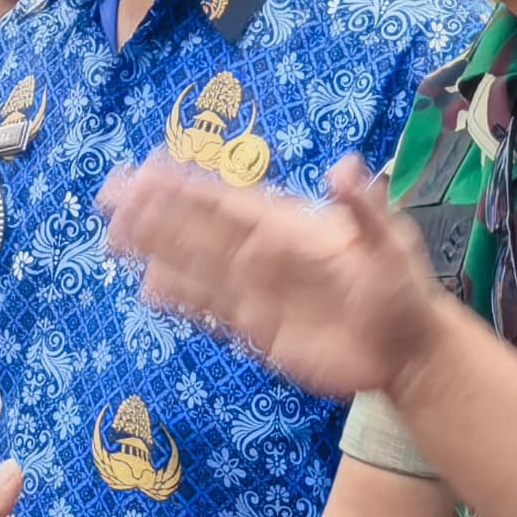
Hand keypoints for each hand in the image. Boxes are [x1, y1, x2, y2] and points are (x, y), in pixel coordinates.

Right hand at [100, 155, 454, 404]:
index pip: (227, 202)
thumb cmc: (401, 287)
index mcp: (288, 226)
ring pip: (195, 265)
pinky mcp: (256, 327)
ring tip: (115, 237)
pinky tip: (149, 290)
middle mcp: (263, 253)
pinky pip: (210, 308)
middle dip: (155, 211)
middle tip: (110, 194)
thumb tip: (345, 167)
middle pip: (198, 229)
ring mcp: (256, 290)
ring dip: (157, 250)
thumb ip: (363, 209)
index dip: (187, 186)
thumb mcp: (390, 242)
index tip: (147, 169)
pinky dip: (180, 298)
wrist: (406, 348)